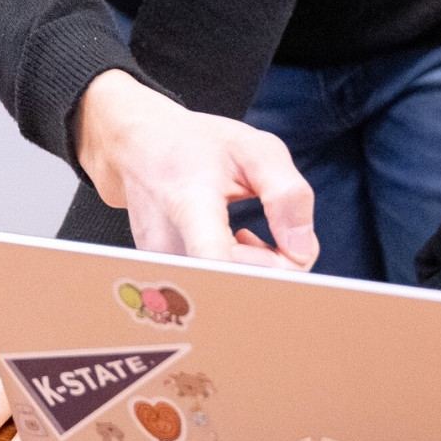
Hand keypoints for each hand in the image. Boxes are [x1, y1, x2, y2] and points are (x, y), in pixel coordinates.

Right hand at [76, 69, 317, 269]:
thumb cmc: (197, 145)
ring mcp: (162, 269)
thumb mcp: (253, 147)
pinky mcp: (163, 281)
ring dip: (256, 272)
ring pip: (230, 295)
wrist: (137, 149)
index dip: (263, 273)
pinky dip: (238, 276)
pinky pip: (217, 292)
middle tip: (275, 232)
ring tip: (246, 233)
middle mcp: (168, 247)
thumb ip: (286, 192)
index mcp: (189, 204)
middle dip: (275, 267)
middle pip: (237, 286)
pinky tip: (232, 247)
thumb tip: (302, 252)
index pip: (216, 258)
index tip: (291, 259)